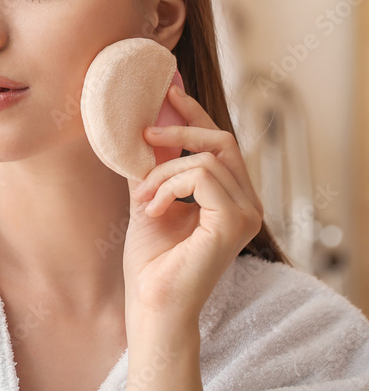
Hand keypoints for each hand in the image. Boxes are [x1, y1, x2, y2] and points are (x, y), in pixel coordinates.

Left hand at [122, 82, 263, 322]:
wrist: (151, 302)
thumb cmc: (151, 260)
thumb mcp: (148, 197)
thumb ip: (153, 164)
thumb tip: (145, 124)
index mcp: (231, 197)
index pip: (220, 142)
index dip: (195, 111)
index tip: (169, 88)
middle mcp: (247, 203)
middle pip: (222, 139)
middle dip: (180, 127)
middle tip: (144, 131)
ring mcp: (246, 213)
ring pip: (205, 158)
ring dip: (162, 172)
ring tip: (143, 199)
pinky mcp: (235, 221)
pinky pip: (200, 176)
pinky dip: (169, 186)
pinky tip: (153, 209)